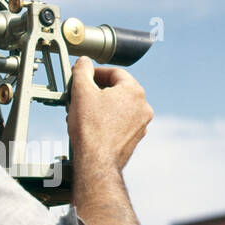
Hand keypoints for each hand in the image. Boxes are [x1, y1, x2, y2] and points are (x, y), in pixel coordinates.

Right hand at [67, 56, 152, 171]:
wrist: (97, 162)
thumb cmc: (91, 128)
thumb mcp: (81, 91)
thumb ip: (82, 71)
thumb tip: (84, 62)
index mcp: (134, 91)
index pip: (115, 73)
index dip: (96, 72)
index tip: (84, 76)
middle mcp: (143, 107)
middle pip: (117, 90)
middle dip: (97, 91)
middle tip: (81, 95)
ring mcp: (141, 124)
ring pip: (118, 107)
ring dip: (101, 106)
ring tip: (83, 112)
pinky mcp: (134, 139)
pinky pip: (120, 122)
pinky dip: (107, 120)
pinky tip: (91, 126)